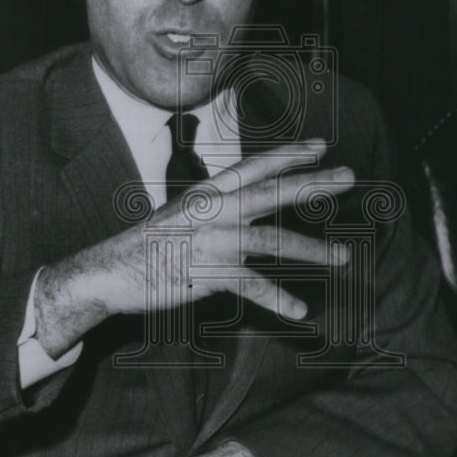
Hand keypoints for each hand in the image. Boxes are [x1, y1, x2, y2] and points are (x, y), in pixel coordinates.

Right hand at [35, 137, 352, 357]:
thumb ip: (213, 213)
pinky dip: (279, 301)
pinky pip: (253, 288)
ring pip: (273, 242)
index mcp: (207, 195)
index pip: (254, 167)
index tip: (320, 145)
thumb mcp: (180, 218)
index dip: (288, 155)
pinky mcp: (209, 275)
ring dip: (312, 250)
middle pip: (272, 194)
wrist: (109, 272)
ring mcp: (213, 242)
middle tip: (348, 177)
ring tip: (343, 258)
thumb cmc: (146, 247)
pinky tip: (301, 312)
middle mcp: (213, 212)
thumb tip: (244, 214)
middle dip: (313, 185)